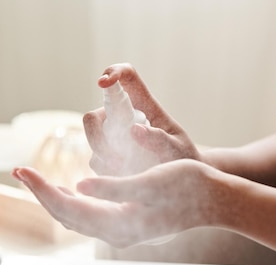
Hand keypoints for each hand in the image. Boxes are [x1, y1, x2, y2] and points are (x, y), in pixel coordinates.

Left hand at [13, 160, 221, 246]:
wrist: (214, 201)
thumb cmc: (188, 187)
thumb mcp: (151, 183)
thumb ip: (115, 187)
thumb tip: (81, 187)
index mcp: (118, 223)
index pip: (67, 208)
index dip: (41, 189)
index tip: (22, 171)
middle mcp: (114, 231)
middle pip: (65, 214)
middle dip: (40, 192)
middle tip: (19, 171)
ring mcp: (119, 228)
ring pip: (73, 216)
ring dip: (52, 197)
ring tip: (33, 178)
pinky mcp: (124, 221)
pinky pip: (87, 215)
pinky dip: (70, 201)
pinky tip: (64, 189)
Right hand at [85, 63, 201, 175]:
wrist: (179, 180)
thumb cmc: (181, 157)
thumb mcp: (177, 148)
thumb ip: (160, 140)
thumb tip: (135, 130)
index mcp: (144, 105)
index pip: (126, 77)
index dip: (113, 72)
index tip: (103, 82)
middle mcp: (122, 117)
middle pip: (94, 116)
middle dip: (95, 135)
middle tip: (114, 157)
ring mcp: (111, 137)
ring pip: (93, 141)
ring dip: (105, 157)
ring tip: (129, 170)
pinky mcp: (105, 156)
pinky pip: (96, 161)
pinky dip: (108, 172)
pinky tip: (127, 178)